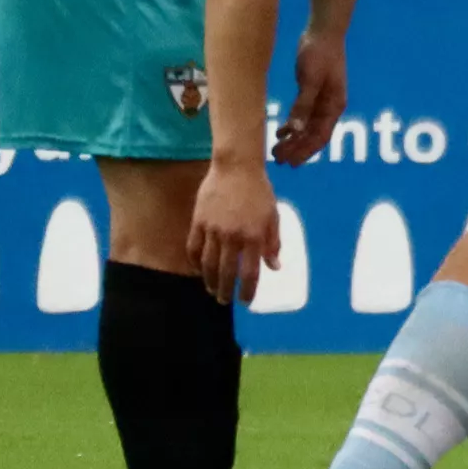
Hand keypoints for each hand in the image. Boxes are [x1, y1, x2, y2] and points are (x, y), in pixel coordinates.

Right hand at [187, 155, 281, 304]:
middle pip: (226, 273)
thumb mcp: (273, 216)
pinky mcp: (198, 222)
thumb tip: (274, 267)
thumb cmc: (259, 192)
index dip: (248, 290)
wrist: (237, 167)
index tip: (245, 301)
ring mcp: (213, 230)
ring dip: (209, 281)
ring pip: (207, 264)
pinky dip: (194, 262)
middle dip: (225, 291)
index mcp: (254, 236)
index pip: (250, 272)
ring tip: (212, 290)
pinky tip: (197, 270)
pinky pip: (193, 248)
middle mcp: (232, 237)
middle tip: (224, 301)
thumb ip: (273, 243)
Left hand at [273, 31, 346, 163]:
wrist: (323, 32)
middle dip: (298, 149)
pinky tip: (280, 132)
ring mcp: (322, 101)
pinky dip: (293, 126)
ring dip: (294, 140)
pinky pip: (304, 116)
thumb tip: (296, 130)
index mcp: (334, 106)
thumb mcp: (310, 80)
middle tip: (278, 159)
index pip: (321, 137)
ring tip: (277, 150)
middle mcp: (330, 107)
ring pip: (308, 128)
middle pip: (314, 135)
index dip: (306, 151)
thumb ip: (303, 105)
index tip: (291, 163)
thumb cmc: (319, 54)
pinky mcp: (313, 93)